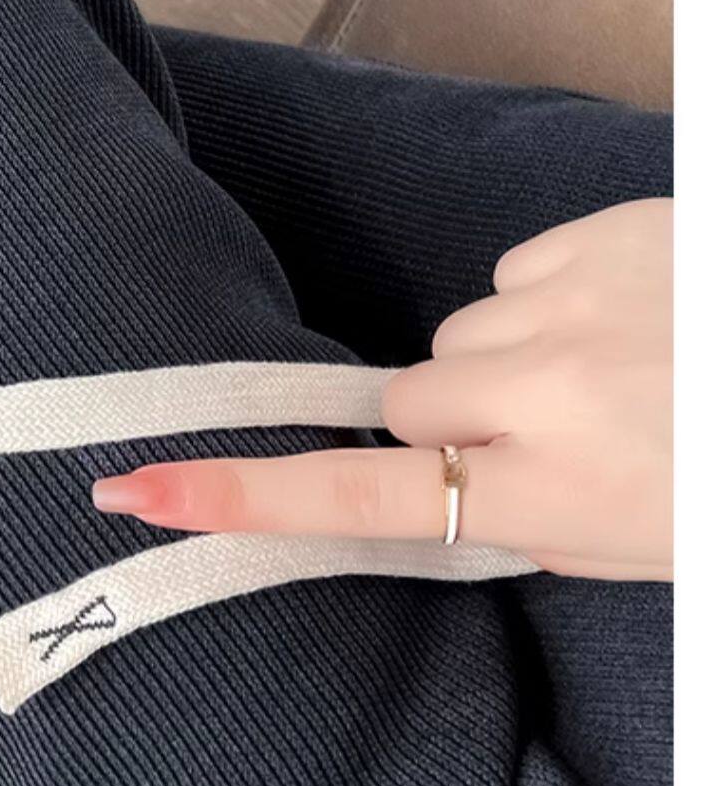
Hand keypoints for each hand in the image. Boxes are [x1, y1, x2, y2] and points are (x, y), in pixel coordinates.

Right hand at [92, 199, 672, 580]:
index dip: (241, 498)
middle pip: (404, 402)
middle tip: (532, 437)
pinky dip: (549, 301)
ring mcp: (571, 302)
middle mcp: (547, 393)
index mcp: (561, 494)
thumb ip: (535, 527)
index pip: (359, 502)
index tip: (138, 487)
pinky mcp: (597, 233)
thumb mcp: (647, 552)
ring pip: (457, 340)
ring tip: (611, 369)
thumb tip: (465, 488)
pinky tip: (626, 317)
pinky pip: (513, 277)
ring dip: (503, 362)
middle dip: (445, 422)